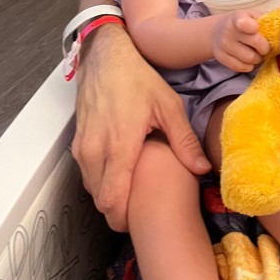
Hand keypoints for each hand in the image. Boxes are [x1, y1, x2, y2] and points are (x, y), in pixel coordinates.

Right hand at [72, 26, 209, 231]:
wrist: (106, 57)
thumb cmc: (137, 79)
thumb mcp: (169, 107)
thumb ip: (184, 141)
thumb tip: (202, 169)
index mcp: (119, 146)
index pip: (113, 200)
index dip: (125, 218)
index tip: (141, 222)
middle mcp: (95, 151)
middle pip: (101, 201)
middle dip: (119, 211)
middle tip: (142, 210)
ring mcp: (82, 147)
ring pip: (92, 189)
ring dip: (109, 196)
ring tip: (134, 194)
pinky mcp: (77, 142)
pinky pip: (87, 173)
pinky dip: (101, 181)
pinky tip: (121, 174)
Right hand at [212, 11, 270, 71]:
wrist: (217, 32)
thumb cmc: (244, 23)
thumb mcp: (253, 16)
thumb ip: (267, 19)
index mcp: (238, 17)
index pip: (243, 23)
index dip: (252, 27)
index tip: (256, 28)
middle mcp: (228, 31)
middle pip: (255, 43)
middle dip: (265, 47)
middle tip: (265, 47)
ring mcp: (223, 45)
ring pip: (250, 59)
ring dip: (258, 58)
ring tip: (256, 53)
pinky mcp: (221, 58)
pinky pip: (242, 68)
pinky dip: (250, 66)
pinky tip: (249, 59)